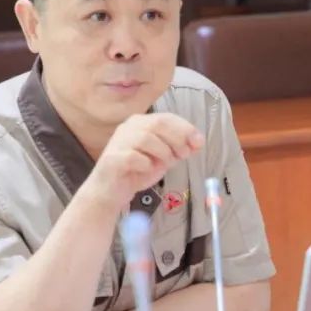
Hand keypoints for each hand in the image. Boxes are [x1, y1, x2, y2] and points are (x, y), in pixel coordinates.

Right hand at [82, 113, 203, 208]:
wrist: (111, 192)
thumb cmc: (137, 172)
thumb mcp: (164, 159)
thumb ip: (179, 149)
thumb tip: (199, 142)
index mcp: (141, 123)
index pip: (167, 118)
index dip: (186, 128)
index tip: (199, 142)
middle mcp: (128, 128)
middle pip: (158, 123)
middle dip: (177, 138)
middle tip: (184, 155)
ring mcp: (118, 142)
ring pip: (147, 139)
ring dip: (162, 153)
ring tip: (164, 164)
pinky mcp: (113, 158)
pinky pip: (134, 157)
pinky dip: (146, 164)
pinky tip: (146, 170)